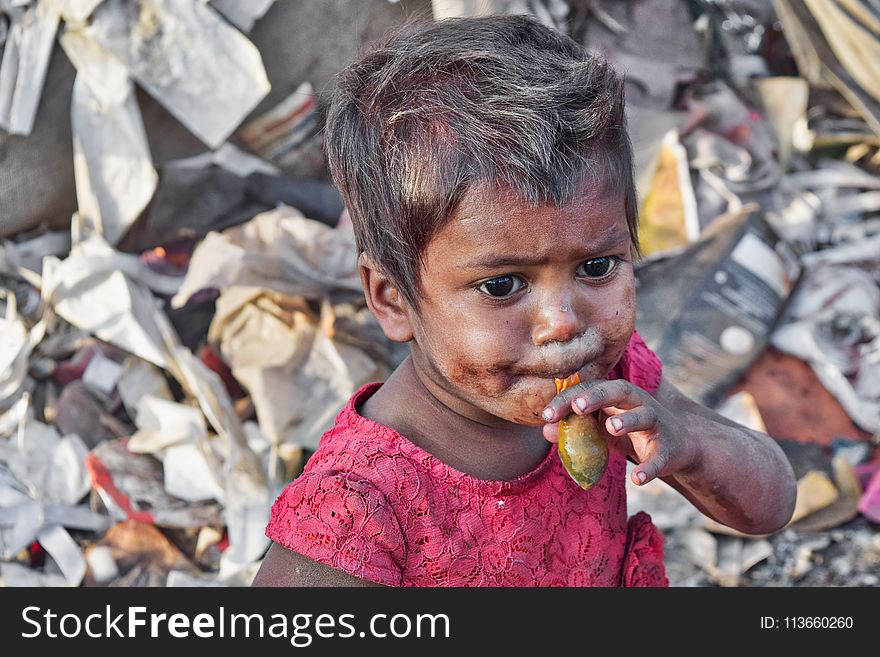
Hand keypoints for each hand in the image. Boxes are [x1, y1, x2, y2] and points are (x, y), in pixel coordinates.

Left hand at [540, 379, 697, 485]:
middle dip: (597, 396)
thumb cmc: (630, 432)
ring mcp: (656, 423)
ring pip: (643, 416)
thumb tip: (546, 430)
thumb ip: (575, 429)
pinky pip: (659, 457)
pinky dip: (649, 467)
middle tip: (578, 406)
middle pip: (617, 391)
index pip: (589, 390)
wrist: (677, 447)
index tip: (546, 415)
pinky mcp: (669, 447)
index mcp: (616, 395)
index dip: (567, 400)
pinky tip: (637, 479)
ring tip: (610, 428)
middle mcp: (638, 402)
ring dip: (627, 421)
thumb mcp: (601, 429)